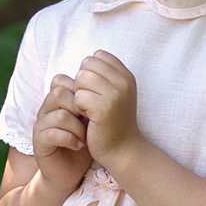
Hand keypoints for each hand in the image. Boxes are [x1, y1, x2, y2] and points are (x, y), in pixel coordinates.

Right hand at [31, 74, 91, 193]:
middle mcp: (47, 110)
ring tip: (86, 137)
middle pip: (59, 92)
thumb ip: (91, 102)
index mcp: (58, 101)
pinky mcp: (39, 143)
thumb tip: (103, 83)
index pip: (62, 80)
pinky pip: (52, 133)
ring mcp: (41, 126)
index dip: (80, 91)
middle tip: (90, 120)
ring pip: (58, 113)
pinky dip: (69, 139)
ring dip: (77, 126)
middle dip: (79, 106)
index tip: (93, 107)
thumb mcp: (90, 120)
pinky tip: (79, 145)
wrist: (71, 173)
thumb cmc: (83, 144)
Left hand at [70, 50, 139, 164]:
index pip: (98, 55)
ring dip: (79, 94)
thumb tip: (85, 61)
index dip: (91, 71)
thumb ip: (105, 76)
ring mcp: (115, 94)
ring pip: (81, 78)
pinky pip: (78, 96)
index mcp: (127, 76)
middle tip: (90, 100)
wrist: (123, 149)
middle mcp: (124, 82)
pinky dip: (78, 107)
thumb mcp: (116, 94)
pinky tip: (88, 117)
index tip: (97, 90)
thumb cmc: (114, 121)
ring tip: (89, 109)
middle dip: (82, 82)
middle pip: (87, 64)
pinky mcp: (103, 108)